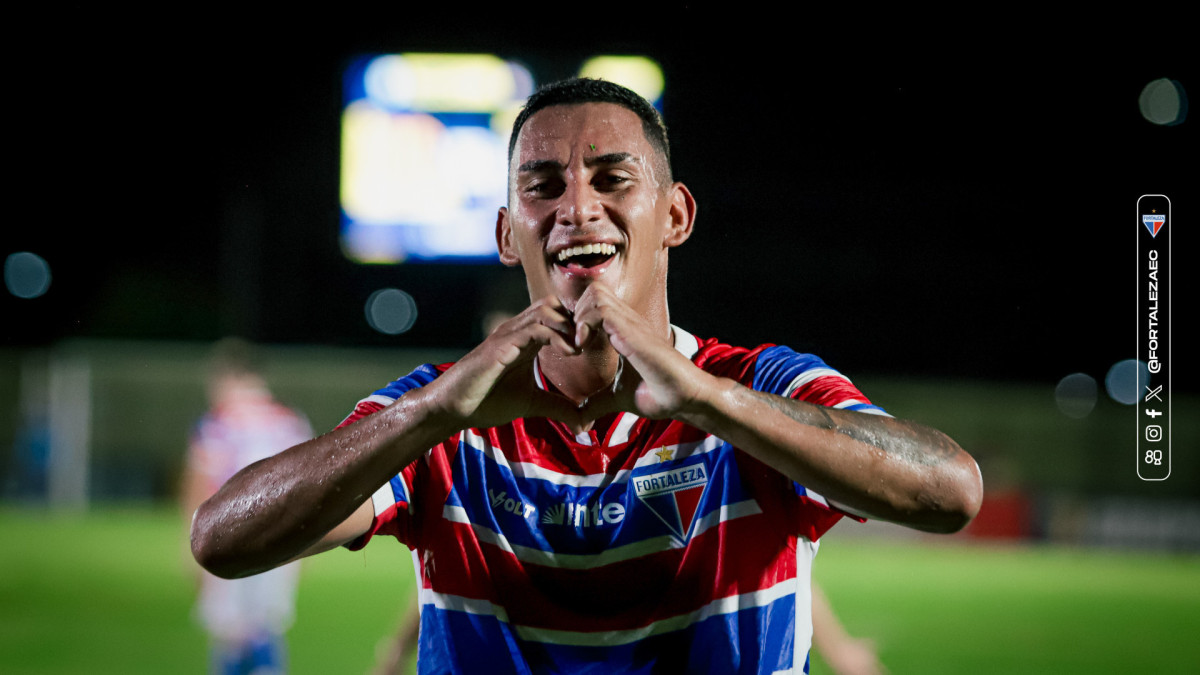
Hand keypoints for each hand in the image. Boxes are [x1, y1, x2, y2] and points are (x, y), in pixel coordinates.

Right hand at [429, 296, 583, 428]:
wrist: (452, 408)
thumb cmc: (486, 401)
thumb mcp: (532, 403)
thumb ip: (558, 407)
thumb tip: (585, 423)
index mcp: (525, 339)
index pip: (557, 314)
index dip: (578, 325)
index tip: (593, 347)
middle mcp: (517, 330)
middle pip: (554, 303)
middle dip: (576, 320)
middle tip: (589, 344)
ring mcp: (508, 334)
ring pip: (546, 309)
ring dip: (569, 326)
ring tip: (579, 349)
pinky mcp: (501, 345)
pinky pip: (534, 328)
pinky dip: (556, 336)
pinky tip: (569, 354)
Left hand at [571, 284, 713, 421]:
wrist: (684, 400)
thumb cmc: (658, 395)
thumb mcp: (616, 399)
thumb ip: (595, 404)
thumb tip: (578, 420)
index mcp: (622, 331)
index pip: (593, 303)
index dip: (575, 320)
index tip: (570, 347)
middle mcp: (626, 322)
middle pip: (592, 290)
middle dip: (572, 313)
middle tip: (569, 342)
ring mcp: (631, 324)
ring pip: (595, 293)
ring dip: (577, 317)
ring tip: (576, 345)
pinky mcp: (633, 332)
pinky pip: (602, 310)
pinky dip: (584, 325)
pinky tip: (582, 348)